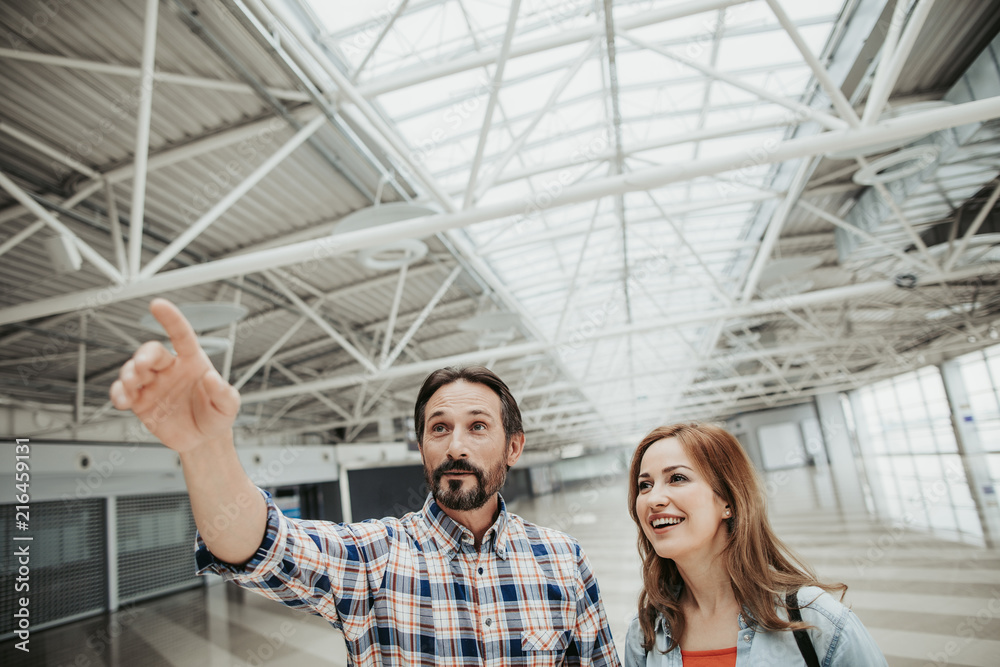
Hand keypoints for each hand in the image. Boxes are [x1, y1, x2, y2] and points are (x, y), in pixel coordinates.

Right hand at [110, 298, 239, 451]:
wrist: (202, 441)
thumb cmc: (217, 416)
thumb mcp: (228, 406)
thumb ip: (224, 393)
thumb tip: (213, 377)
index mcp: (192, 362)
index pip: (181, 335)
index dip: (170, 319)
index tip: (157, 305)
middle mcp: (170, 369)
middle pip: (151, 352)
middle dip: (144, 356)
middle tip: (143, 366)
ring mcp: (153, 384)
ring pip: (133, 370)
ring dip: (129, 374)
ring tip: (133, 384)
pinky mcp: (140, 401)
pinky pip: (123, 392)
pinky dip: (118, 393)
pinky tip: (122, 400)